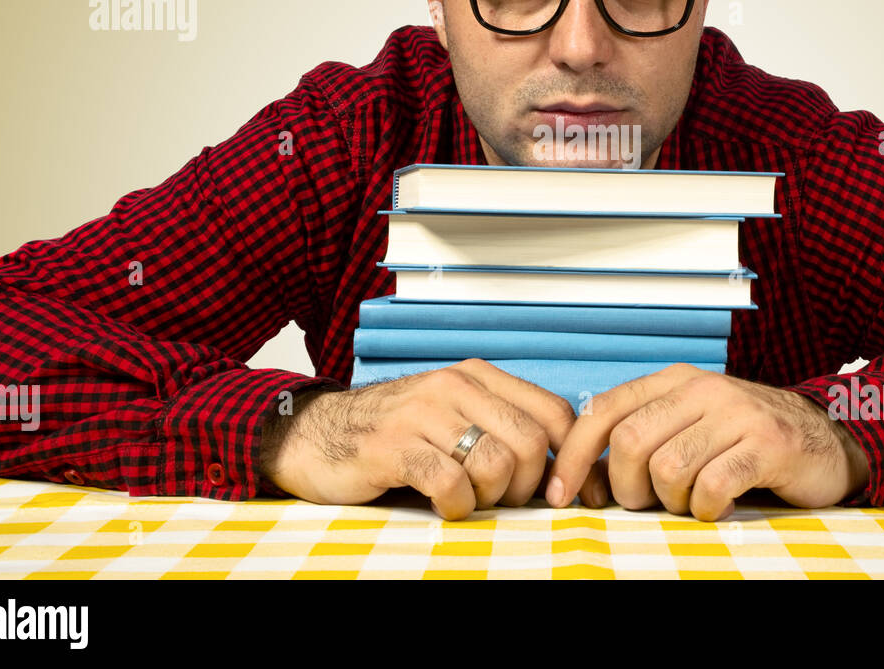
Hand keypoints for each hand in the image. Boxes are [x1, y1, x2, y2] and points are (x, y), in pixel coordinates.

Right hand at [260, 358, 610, 519]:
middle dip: (525, 486)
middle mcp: (453, 386)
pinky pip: (450, 483)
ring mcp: (422, 414)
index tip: (557, 492)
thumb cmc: (396, 434)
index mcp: (477, 376)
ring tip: (466, 498)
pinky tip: (442, 505)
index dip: (566, 458)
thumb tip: (559, 469)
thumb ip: (502, 427)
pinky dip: (456, 506)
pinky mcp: (393, 447)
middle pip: (529, 443)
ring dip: (488, 498)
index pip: (554, 412)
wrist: (317, 435)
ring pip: (494, 464)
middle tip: (500, 500)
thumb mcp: (454, 415)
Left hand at [546, 364, 870, 520]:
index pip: (603, 409)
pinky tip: (719, 507)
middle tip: (649, 504)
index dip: (576, 455)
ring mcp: (737, 414)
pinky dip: (706, 509)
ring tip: (692, 502)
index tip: (561, 494)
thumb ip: (641, 444)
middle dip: (627, 488)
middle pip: (630, 442)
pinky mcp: (768, 444)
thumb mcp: (690, 428)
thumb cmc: (746, 441)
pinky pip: (712, 486)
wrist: (827, 438)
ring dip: (672, 502)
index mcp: (674, 381)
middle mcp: (703, 389)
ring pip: (668, 468)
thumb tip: (584, 480)